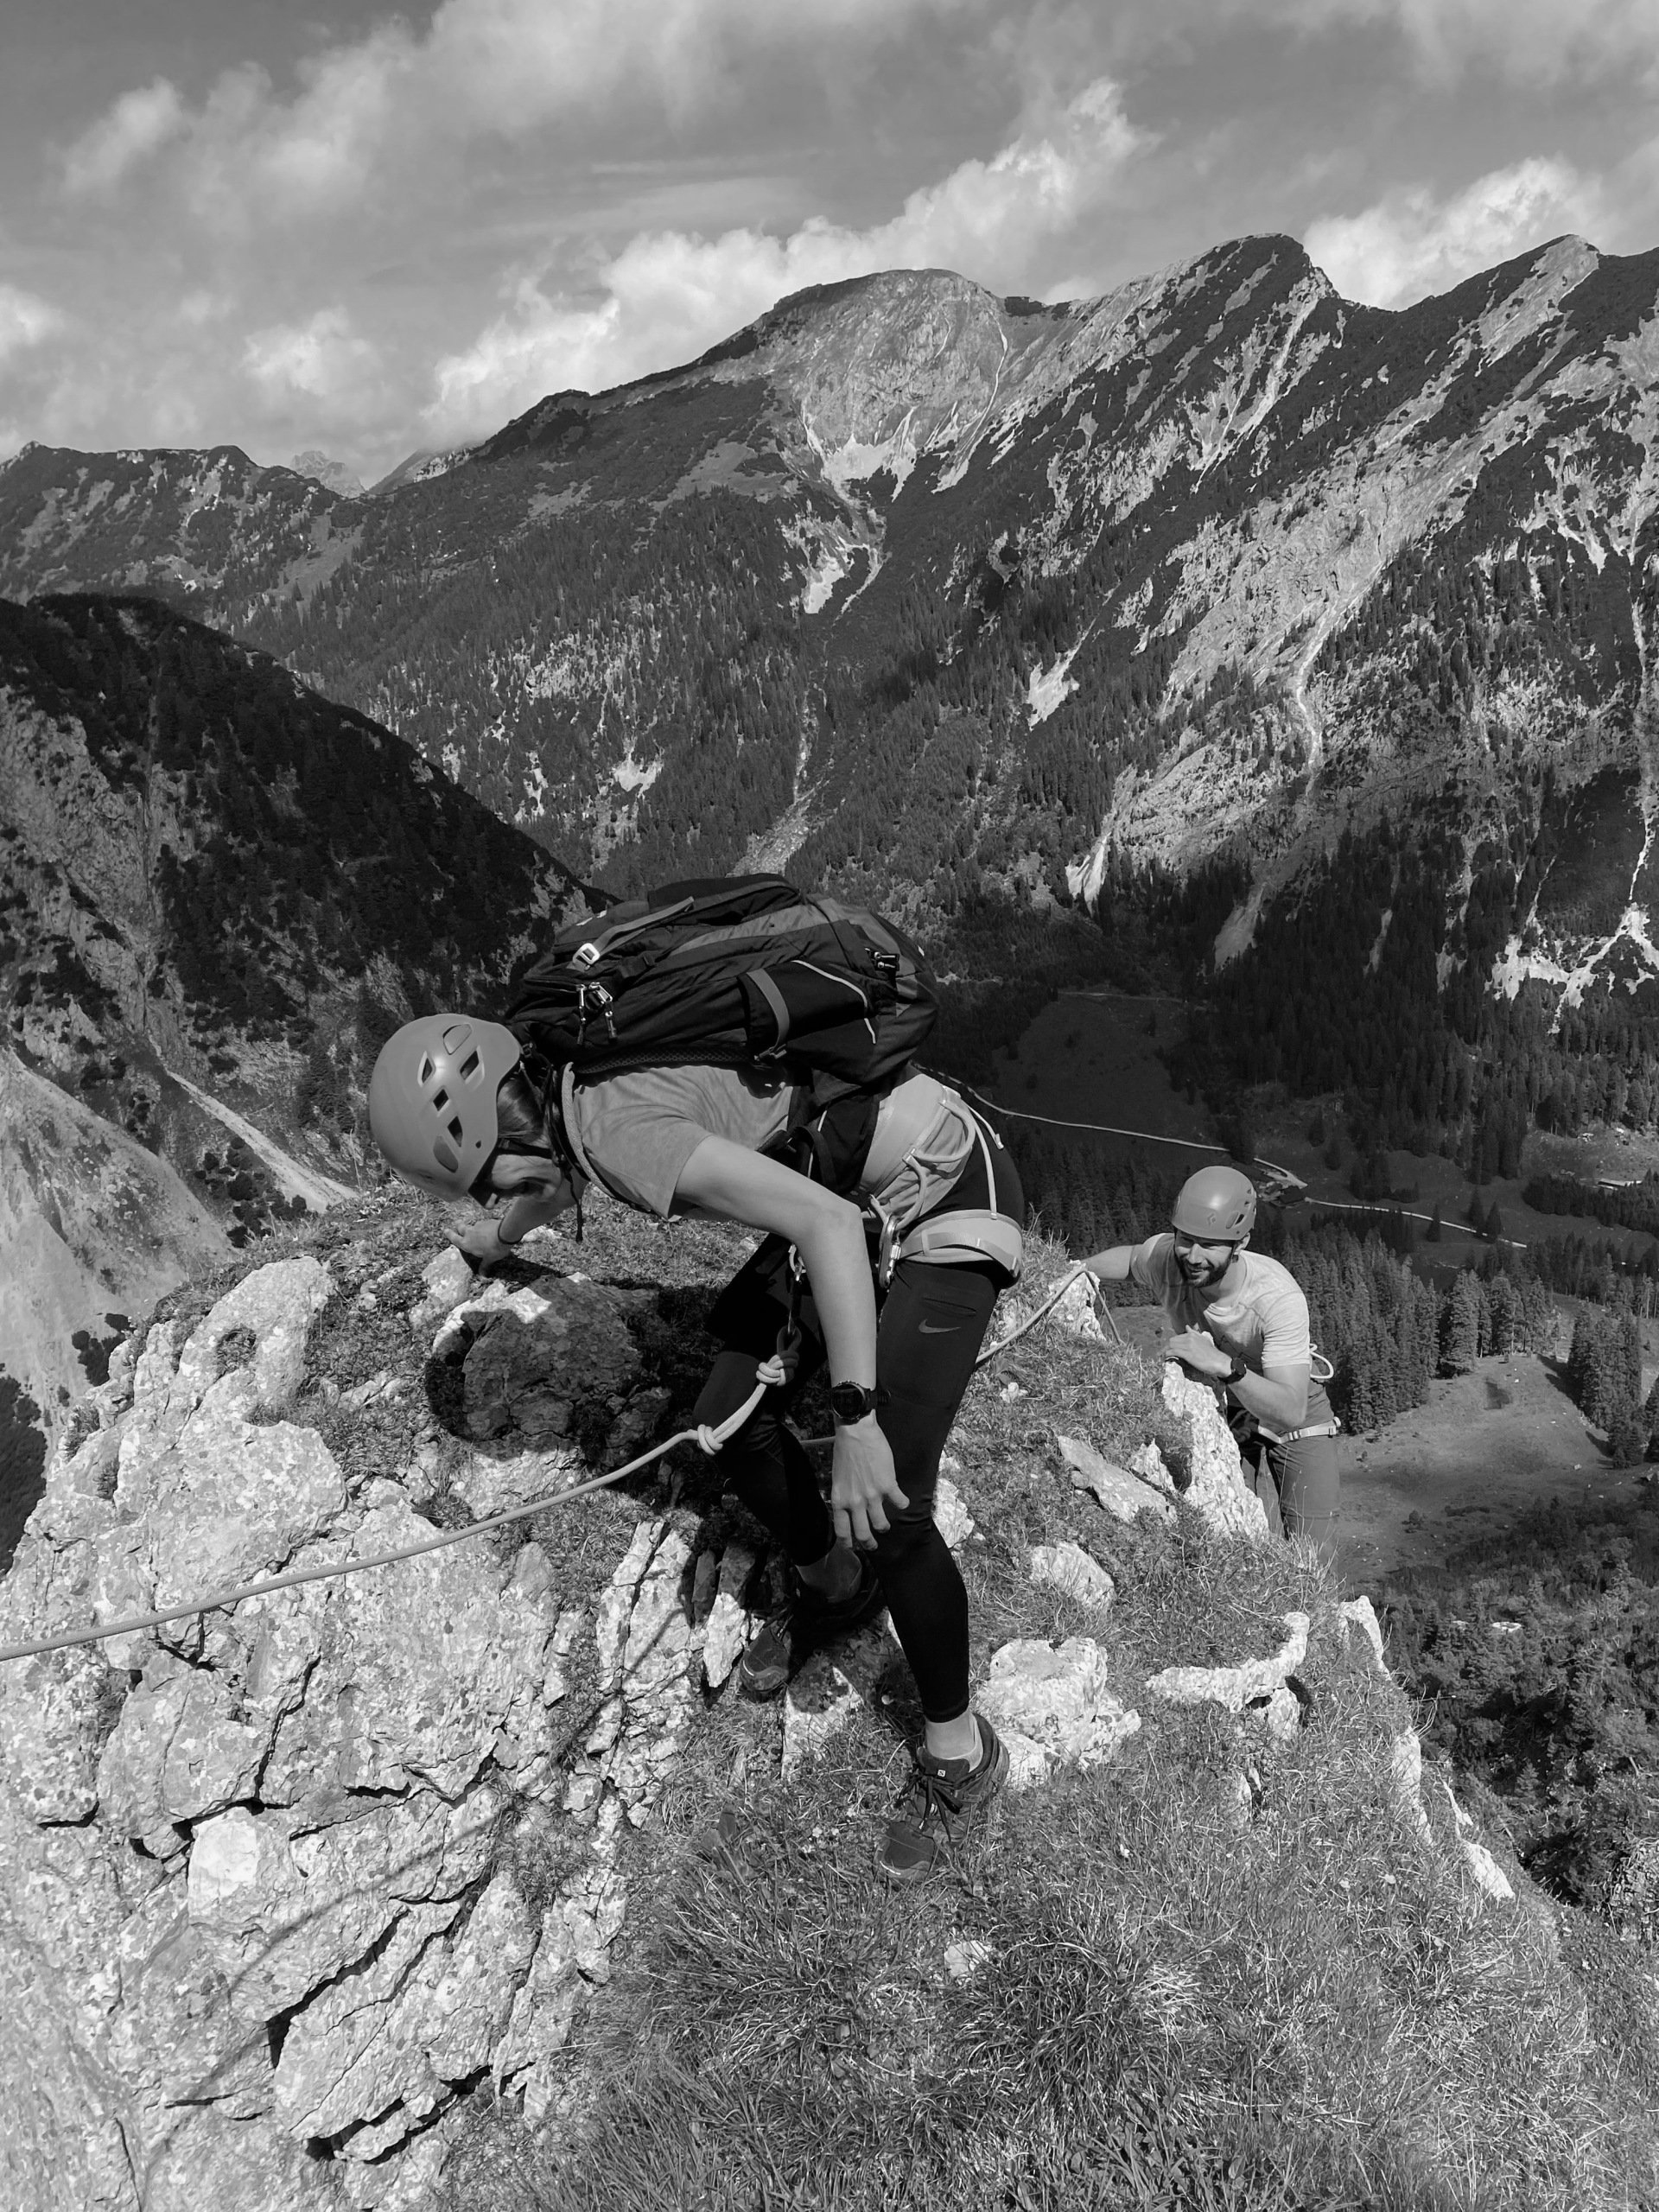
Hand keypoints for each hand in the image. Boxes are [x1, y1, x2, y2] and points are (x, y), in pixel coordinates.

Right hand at [452, 1214, 510, 1274]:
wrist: (504, 1233)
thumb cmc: (494, 1249)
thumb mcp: (489, 1259)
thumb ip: (484, 1265)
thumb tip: (482, 1276)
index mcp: (467, 1244)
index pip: (455, 1239)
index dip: (450, 1235)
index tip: (445, 1230)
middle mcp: (470, 1233)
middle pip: (461, 1228)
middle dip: (458, 1225)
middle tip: (457, 1223)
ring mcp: (478, 1226)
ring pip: (473, 1226)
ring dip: (473, 1228)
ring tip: (478, 1230)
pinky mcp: (486, 1221)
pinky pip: (483, 1224)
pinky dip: (484, 1227)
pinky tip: (490, 1230)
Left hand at [829, 1417, 907, 1548]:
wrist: (856, 1432)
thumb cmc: (845, 1451)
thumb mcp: (838, 1478)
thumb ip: (844, 1495)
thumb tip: (850, 1507)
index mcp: (839, 1499)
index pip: (841, 1530)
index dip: (847, 1543)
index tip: (852, 1546)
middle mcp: (855, 1502)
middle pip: (863, 1534)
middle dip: (869, 1544)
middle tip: (873, 1545)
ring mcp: (872, 1495)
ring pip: (882, 1524)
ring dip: (885, 1526)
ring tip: (886, 1524)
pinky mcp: (888, 1485)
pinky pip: (900, 1503)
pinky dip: (903, 1503)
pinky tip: (902, 1500)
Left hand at [1168, 1328, 1232, 1378]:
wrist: (1219, 1362)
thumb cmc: (1212, 1353)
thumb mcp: (1204, 1339)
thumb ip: (1195, 1333)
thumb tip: (1187, 1327)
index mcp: (1193, 1335)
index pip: (1177, 1337)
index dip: (1173, 1344)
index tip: (1170, 1349)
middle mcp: (1189, 1338)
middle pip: (1172, 1341)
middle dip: (1168, 1347)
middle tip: (1166, 1353)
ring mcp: (1188, 1345)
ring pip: (1171, 1345)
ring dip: (1166, 1351)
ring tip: (1165, 1356)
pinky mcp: (1187, 1354)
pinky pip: (1173, 1352)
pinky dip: (1168, 1354)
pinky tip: (1166, 1358)